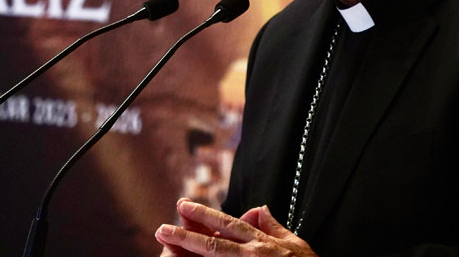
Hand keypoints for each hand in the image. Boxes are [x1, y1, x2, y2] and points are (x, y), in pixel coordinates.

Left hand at [155, 199, 317, 256]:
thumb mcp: (296, 244)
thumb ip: (275, 227)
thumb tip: (260, 209)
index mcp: (262, 243)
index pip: (228, 225)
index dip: (204, 216)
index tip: (184, 207)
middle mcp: (254, 256)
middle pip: (214, 244)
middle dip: (187, 235)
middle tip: (162, 228)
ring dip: (190, 253)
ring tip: (167, 244)